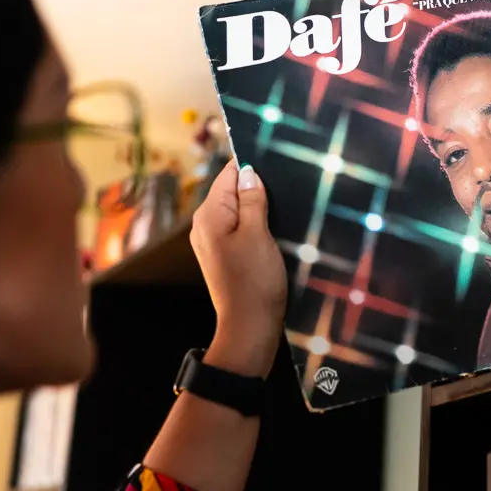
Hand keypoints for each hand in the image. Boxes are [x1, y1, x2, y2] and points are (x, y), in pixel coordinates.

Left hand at [190, 160, 286, 377]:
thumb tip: (248, 171)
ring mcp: (212, 241)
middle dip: (257, 189)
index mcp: (208, 214)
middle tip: (286, 190)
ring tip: (283, 210)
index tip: (278, 163)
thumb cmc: (254, 280)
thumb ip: (252, 199)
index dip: (252, 166)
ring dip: (259, 209)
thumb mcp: (258, 234)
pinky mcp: (224, 256)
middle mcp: (204, 225)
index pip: (229, 173)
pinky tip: (273, 231)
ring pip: (238, 211)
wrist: (250, 327)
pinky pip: (240, 229)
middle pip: (232, 191)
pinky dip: (256, 227)